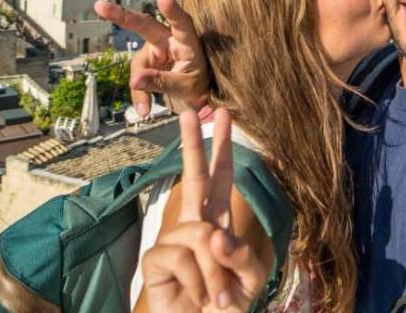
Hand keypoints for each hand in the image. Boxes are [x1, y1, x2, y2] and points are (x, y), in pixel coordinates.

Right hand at [94, 0, 210, 115]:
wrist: (196, 94)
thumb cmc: (198, 84)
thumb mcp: (186, 87)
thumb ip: (162, 82)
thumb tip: (134, 82)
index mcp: (187, 41)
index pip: (181, 23)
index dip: (172, 11)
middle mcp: (168, 40)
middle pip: (144, 25)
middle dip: (121, 15)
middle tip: (100, 6)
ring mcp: (155, 49)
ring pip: (138, 63)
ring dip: (139, 85)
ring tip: (146, 108)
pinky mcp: (147, 61)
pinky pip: (137, 77)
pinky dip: (139, 94)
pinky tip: (144, 109)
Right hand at [141, 109, 269, 311]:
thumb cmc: (226, 306)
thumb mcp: (249, 280)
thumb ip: (241, 255)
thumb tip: (212, 234)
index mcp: (218, 223)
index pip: (220, 179)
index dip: (221, 149)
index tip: (222, 117)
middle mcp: (193, 226)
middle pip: (192, 178)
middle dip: (192, 145)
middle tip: (188, 112)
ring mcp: (172, 241)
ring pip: (201, 235)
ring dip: (215, 272)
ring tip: (216, 296)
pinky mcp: (156, 260)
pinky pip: (181, 257)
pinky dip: (197, 281)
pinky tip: (195, 296)